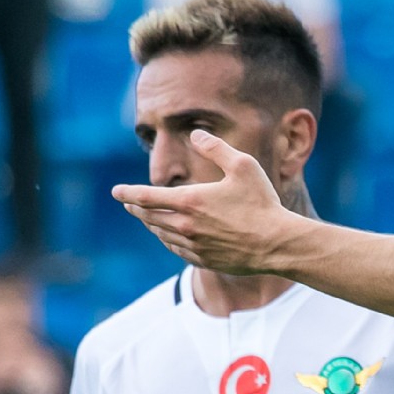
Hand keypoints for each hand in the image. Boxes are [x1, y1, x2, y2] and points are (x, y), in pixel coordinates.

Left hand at [110, 132, 295, 274]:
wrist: (277, 244)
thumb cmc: (262, 203)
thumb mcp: (243, 166)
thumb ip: (216, 148)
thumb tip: (196, 134)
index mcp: (190, 201)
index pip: (145, 197)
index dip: (128, 193)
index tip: (116, 192)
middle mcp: (185, 225)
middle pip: (148, 217)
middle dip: (136, 209)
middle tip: (129, 204)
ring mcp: (193, 245)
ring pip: (161, 234)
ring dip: (151, 225)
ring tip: (148, 219)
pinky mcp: (204, 259)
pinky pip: (176, 249)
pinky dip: (168, 241)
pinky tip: (170, 237)